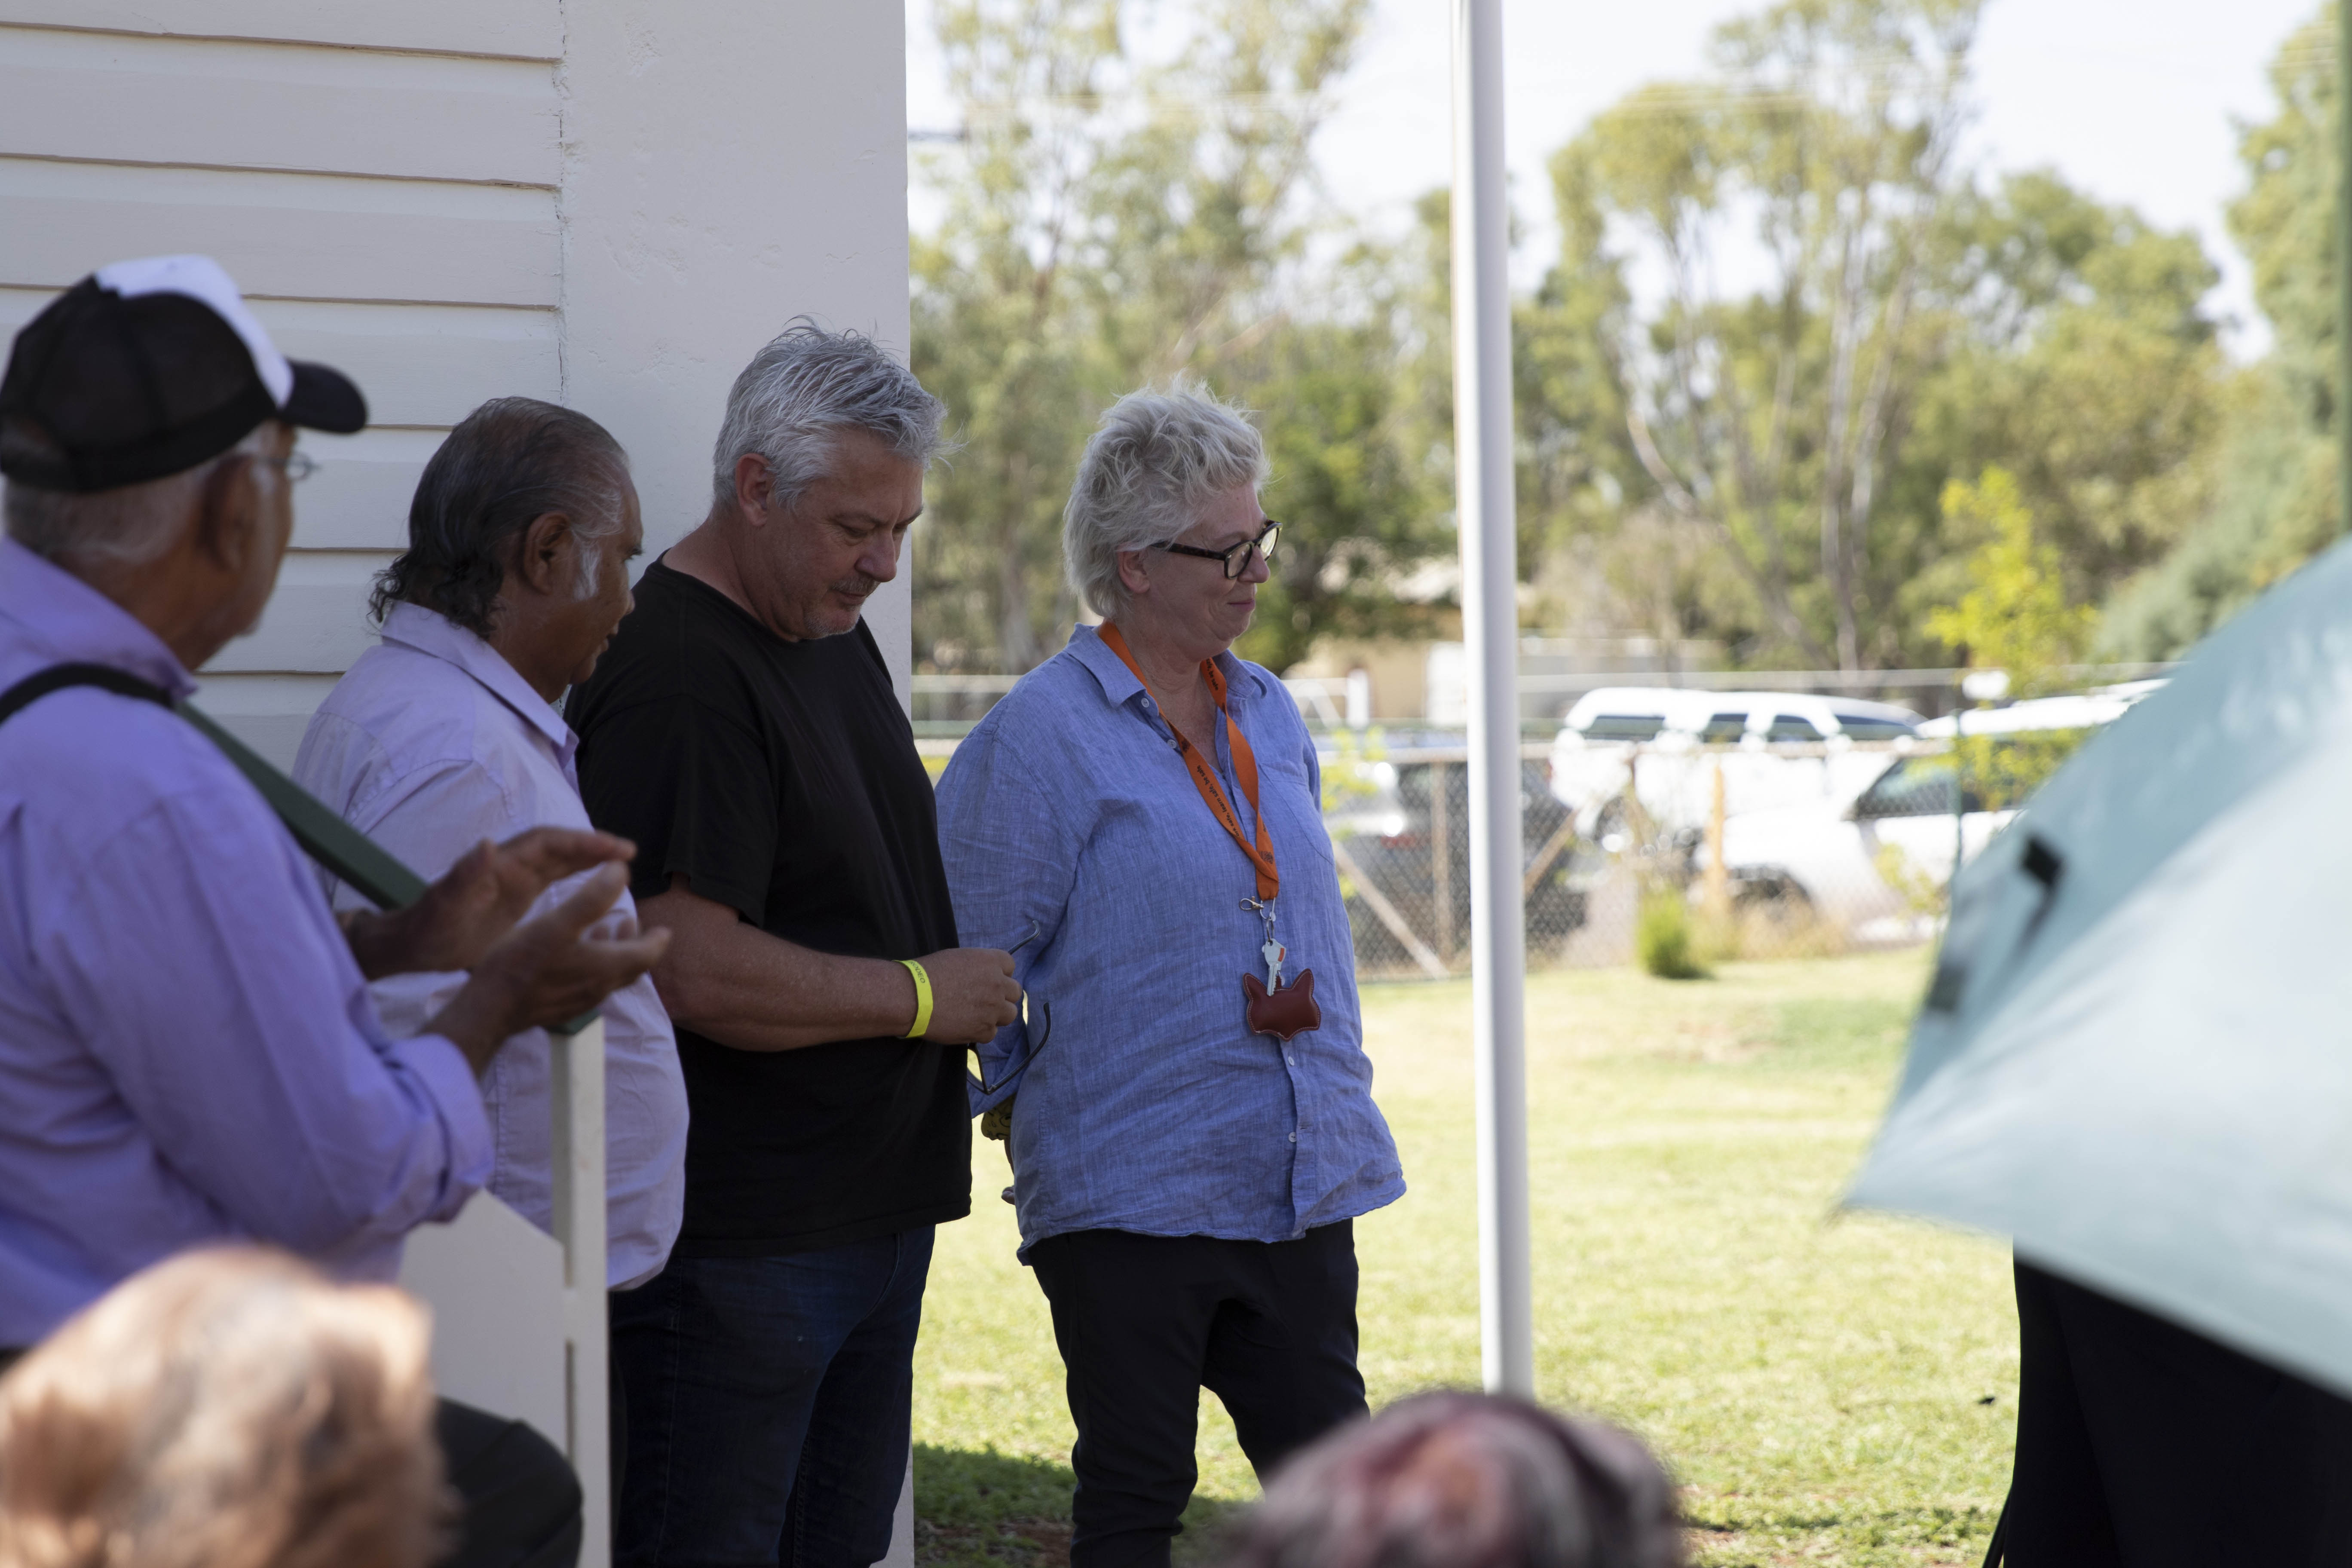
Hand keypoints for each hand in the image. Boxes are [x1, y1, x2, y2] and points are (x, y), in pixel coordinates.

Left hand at [347, 827, 635, 979]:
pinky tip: (596, 881)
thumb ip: (463, 875)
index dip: (583, 841)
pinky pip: (554, 876)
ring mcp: (514, 878)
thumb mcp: (442, 906)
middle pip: (560, 845)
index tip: (615, 848)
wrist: (412, 943)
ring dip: (590, 857)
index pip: (549, 842)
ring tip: (624, 862)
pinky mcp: (516, 894)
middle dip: (595, 845)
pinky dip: (578, 872)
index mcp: (499, 865)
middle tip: (630, 852)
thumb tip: (485, 843)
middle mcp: (510, 865)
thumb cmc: (427, 929)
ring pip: (560, 859)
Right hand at [427, 864, 672, 1072]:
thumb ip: (592, 898)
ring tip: (607, 929)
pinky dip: (595, 964)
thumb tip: (621, 870)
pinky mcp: (561, 1007)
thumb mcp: (557, 923)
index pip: (646, 955)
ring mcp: (580, 1001)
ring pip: (610, 976)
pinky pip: (590, 984)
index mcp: (605, 967)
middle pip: (631, 967)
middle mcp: (599, 988)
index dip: (657, 940)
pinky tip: (575, 952)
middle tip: (636, 925)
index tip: (664, 929)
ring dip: (614, 952)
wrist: (490, 1008)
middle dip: (637, 944)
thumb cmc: (522, 963)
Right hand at [913, 947, 1021, 1045]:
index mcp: (990, 961)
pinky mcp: (984, 1030)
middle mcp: (997, 984)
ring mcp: (993, 1008)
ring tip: (977, 1015)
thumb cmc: (927, 974)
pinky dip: (981, 1031)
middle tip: (985, 999)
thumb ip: (977, 967)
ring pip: (1010, 1014)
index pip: (1010, 966)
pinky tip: (965, 1026)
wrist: (912, 998)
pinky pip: (991, 1032)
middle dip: (1002, 995)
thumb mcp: (957, 959)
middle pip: (1014, 992)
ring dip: (997, 1015)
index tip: (990, 980)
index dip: (1000, 974)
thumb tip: (981, 976)